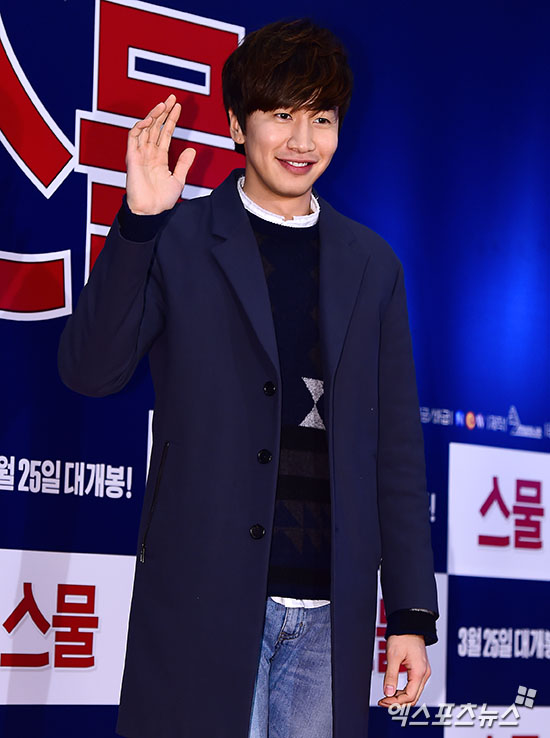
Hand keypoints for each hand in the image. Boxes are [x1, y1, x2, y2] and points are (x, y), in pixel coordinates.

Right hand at [126, 93, 195, 214]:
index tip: (178, 107)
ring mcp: (140, 154)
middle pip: (155, 127)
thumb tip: (191, 149)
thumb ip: (184, 164)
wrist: (151, 211)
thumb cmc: (161, 200)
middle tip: (172, 97)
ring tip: (164, 104)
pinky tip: (151, 119)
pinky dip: (140, 126)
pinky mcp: (132, 157)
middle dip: (163, 111)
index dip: (171, 119)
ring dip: (153, 115)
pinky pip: (133, 137)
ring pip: (145, 128)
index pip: (165, 133)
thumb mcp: (178, 179)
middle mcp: (148, 153)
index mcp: (159, 158)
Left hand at [378, 634, 430, 707]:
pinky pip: (413, 685)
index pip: (409, 696)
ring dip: (401, 697)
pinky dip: (404, 690)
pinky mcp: (420, 669)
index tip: (383, 701)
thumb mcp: (393, 656)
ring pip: (414, 693)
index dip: (395, 702)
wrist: (409, 623)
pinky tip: (394, 690)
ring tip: (386, 697)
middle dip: (398, 702)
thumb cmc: (403, 636)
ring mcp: (423, 671)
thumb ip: (391, 675)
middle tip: (383, 702)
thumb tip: (387, 692)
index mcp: (419, 672)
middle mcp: (424, 674)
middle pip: (413, 697)